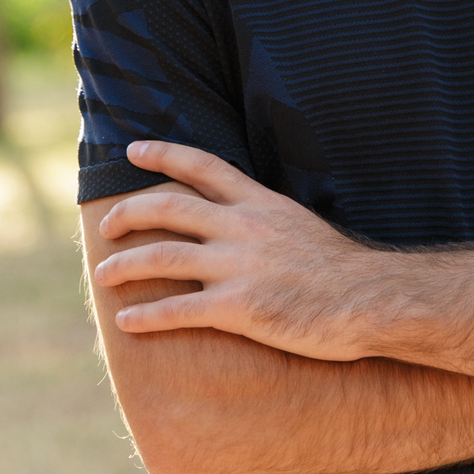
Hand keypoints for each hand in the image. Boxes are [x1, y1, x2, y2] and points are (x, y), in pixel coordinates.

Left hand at [94, 141, 378, 360]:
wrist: (370, 301)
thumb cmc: (341, 271)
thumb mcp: (301, 227)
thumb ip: (266, 221)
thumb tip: (243, 222)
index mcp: (260, 204)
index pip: (203, 167)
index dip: (164, 154)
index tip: (133, 150)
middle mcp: (244, 227)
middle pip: (169, 208)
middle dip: (129, 214)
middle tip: (107, 226)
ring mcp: (240, 267)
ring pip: (163, 256)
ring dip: (125, 266)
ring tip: (103, 276)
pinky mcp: (240, 308)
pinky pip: (179, 309)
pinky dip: (147, 315)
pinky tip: (127, 323)